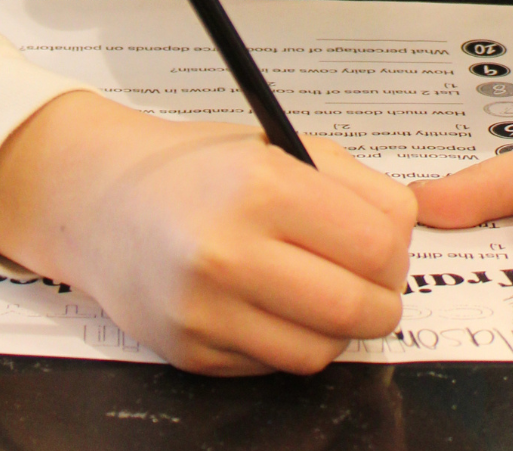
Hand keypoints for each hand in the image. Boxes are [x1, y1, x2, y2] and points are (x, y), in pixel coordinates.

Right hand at [0, 91, 416, 374]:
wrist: (103, 199)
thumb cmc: (197, 168)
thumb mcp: (279, 146)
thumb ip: (352, 185)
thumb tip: (409, 230)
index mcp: (263, 185)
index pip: (377, 242)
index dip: (396, 249)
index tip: (386, 245)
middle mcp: (231, 250)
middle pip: (358, 306)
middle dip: (380, 298)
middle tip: (371, 281)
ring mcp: (208, 309)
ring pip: (321, 350)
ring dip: (338, 328)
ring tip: (321, 292)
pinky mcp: (191, 352)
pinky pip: (275, 367)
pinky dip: (290, 342)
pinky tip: (273, 305)